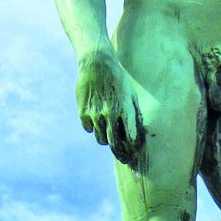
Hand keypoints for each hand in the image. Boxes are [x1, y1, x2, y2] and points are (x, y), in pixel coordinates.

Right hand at [76, 48, 143, 167]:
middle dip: (120, 153)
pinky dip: (93, 128)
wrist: (96, 63)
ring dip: (106, 139)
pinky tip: (96, 119)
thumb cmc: (118, 79)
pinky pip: (89, 129)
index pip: (131, 139)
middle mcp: (110, 115)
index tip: (134, 153)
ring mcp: (95, 115)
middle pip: (115, 144)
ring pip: (101, 140)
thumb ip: (135, 114)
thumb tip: (137, 133)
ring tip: (108, 133)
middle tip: (123, 157)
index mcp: (125, 110)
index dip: (133, 149)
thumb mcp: (131, 94)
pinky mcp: (83, 113)